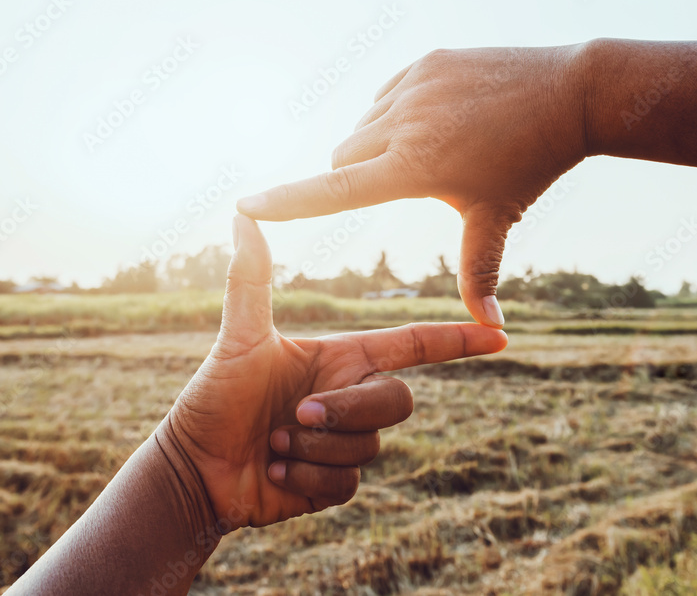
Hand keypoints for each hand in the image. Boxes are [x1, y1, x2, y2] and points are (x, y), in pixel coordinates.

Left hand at [169, 215, 508, 527]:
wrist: (196, 468)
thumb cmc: (213, 397)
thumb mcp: (239, 338)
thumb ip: (250, 279)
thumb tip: (243, 213)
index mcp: (341, 358)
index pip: (412, 347)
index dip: (457, 341)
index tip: (500, 335)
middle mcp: (350, 397)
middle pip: (397, 402)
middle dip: (346, 411)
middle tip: (294, 416)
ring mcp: (345, 442)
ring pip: (370, 447)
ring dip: (315, 448)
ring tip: (273, 445)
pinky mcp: (334, 483)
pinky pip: (347, 483)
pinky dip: (306, 479)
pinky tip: (274, 473)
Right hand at [236, 46, 585, 326]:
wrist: (569, 93)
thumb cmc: (531, 165)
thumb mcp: (498, 220)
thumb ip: (480, 274)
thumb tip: (491, 330)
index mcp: (414, 168)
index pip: (334, 189)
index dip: (287, 201)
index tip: (245, 204)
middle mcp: (403, 123)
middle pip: (342, 158)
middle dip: (352, 176)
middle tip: (396, 184)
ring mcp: (412, 86)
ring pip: (363, 127)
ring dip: (374, 146)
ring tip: (426, 151)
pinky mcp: (423, 62)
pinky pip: (385, 96)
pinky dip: (394, 115)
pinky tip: (434, 121)